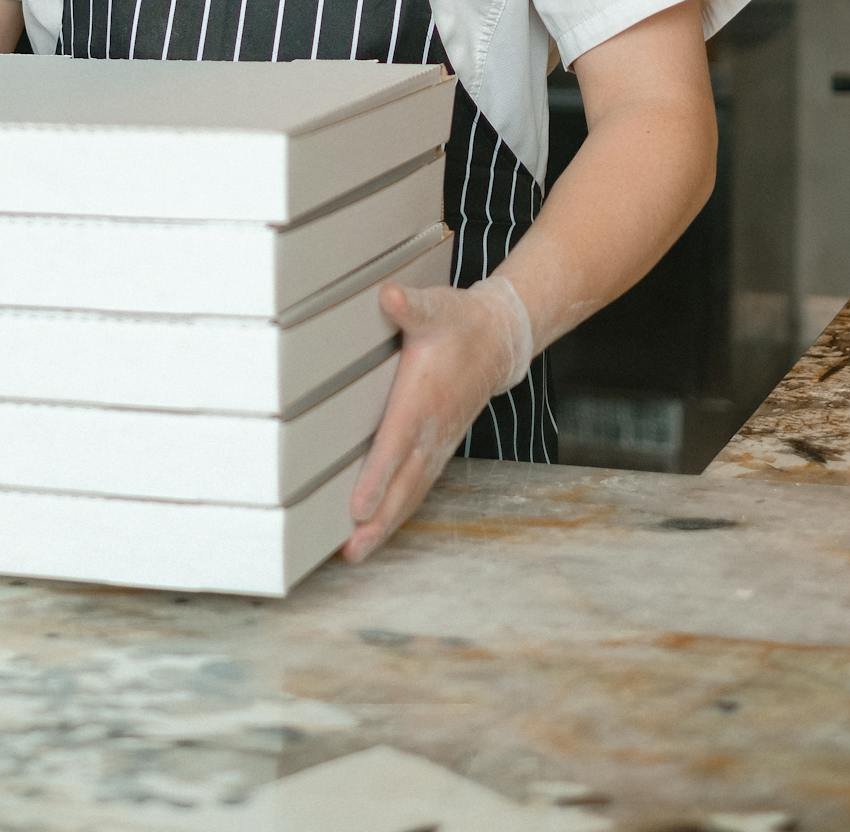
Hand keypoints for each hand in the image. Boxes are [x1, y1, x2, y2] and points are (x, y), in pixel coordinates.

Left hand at [341, 276, 529, 564]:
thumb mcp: (435, 307)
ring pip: (410, 492)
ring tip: (355, 553)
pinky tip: (376, 528)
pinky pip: (416, 486)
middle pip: (403, 484)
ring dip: (385, 524)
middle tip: (350, 551)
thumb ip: (410, 306)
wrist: (498, 340)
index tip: (356, 507)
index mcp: (423, 399)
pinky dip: (397, 511)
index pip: (395, 444)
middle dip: (377, 519)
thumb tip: (390, 296)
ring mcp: (437, 443)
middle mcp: (431, 430)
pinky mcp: (438, 448)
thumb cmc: (459, 322)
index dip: (377, 478)